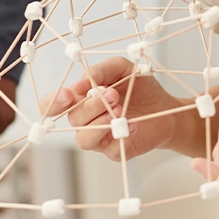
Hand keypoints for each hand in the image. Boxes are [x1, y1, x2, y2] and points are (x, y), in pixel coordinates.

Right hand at [41, 58, 179, 160]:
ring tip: (120, 110)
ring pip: (83, 138)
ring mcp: (98, 137)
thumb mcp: (122, 68)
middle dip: (91, 106)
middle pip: (72, 118)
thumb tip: (80, 83)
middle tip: (112, 94)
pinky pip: (109, 147)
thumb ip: (101, 70)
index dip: (53, 102)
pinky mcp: (114, 150)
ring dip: (100, 123)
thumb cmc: (139, 87)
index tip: (68, 94)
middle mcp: (84, 120)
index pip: (52, 105)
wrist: (165, 107)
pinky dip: (121, 133)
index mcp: (80, 99)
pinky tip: (135, 124)